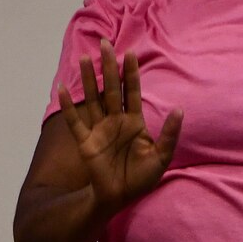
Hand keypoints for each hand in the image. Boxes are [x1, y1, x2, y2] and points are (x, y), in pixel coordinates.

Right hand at [56, 40, 183, 215]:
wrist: (120, 197)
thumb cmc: (141, 179)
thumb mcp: (161, 158)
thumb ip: (170, 135)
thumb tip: (179, 110)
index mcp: (134, 122)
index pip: (132, 92)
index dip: (131, 74)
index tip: (130, 53)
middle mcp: (115, 121)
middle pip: (111, 89)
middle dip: (109, 67)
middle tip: (105, 44)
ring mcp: (99, 130)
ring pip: (93, 99)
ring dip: (89, 79)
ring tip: (86, 58)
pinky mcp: (86, 142)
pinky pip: (75, 121)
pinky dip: (69, 107)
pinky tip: (63, 90)